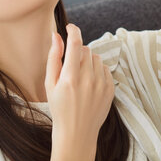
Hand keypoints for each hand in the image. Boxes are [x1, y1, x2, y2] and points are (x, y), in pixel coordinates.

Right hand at [45, 24, 114, 145]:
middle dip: (78, 51)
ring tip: (80, 75)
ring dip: (88, 60)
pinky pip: (105, 68)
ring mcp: (101, 85)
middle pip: (86, 50)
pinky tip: (89, 82)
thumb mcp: (50, 84)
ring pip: (96, 58)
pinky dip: (97, 70)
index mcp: (70, 78)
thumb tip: (56, 35)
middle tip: (70, 65)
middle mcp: (88, 80)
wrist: (76, 133)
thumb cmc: (59, 108)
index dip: (73, 31)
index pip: (76, 44)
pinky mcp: (110, 90)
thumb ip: (54, 58)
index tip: (70, 27)